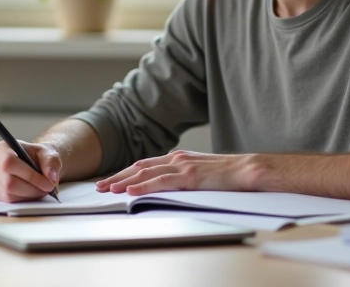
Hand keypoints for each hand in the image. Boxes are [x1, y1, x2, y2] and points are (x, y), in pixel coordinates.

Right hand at [0, 140, 60, 201]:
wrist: (36, 164)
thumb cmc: (40, 157)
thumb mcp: (50, 155)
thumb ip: (51, 163)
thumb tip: (51, 177)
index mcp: (2, 148)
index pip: (9, 162)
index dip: (29, 175)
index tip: (47, 183)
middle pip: (9, 182)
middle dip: (32, 188)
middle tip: (47, 188)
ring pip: (9, 194)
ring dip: (29, 195)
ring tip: (41, 189)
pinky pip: (8, 201)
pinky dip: (24, 200)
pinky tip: (32, 193)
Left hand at [95, 150, 257, 195]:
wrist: (249, 170)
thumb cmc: (228, 175)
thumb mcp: (201, 174)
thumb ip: (184, 177)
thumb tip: (169, 187)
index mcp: (179, 158)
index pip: (146, 164)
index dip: (126, 172)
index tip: (111, 180)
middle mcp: (177, 159)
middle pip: (140, 167)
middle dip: (118, 176)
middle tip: (100, 186)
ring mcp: (182, 166)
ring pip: (146, 173)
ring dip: (124, 181)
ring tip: (108, 189)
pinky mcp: (189, 177)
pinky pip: (160, 182)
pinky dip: (143, 186)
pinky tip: (130, 191)